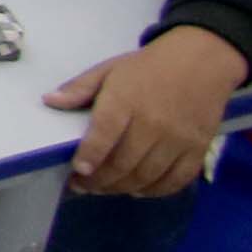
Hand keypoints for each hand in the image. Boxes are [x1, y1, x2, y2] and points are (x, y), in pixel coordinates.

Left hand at [46, 26, 250, 196]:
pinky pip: (177, 179)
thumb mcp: (110, 69)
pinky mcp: (198, 148)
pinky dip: (156, 191)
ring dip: (122, 188)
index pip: (104, 135)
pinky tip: (138, 190)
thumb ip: (80, 88)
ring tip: (104, 188)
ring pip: (147, 176)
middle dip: (99, 180)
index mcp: (125, 101)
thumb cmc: (149, 66)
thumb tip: (49, 101)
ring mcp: (178, 139)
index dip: (89, 157)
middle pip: (123, 163)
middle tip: (83, 185)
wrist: (202, 60)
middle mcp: (153, 124)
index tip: (77, 172)